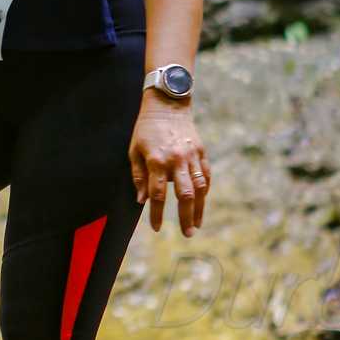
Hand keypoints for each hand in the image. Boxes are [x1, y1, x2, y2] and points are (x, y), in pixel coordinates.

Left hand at [129, 97, 209, 235]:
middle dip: (186, 216)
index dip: (157, 213)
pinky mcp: (201, 152)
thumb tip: (142, 200)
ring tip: (197, 225)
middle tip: (187, 234)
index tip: (156, 228)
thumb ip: (138, 176)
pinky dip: (205, 190)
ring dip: (200, 208)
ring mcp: (191, 156)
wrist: (167, 105)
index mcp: (157, 161)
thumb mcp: (134, 150)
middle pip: (184, 194)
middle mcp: (176, 160)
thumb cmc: (145, 130)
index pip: (157, 194)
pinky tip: (202, 202)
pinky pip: (206, 175)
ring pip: (199, 187)